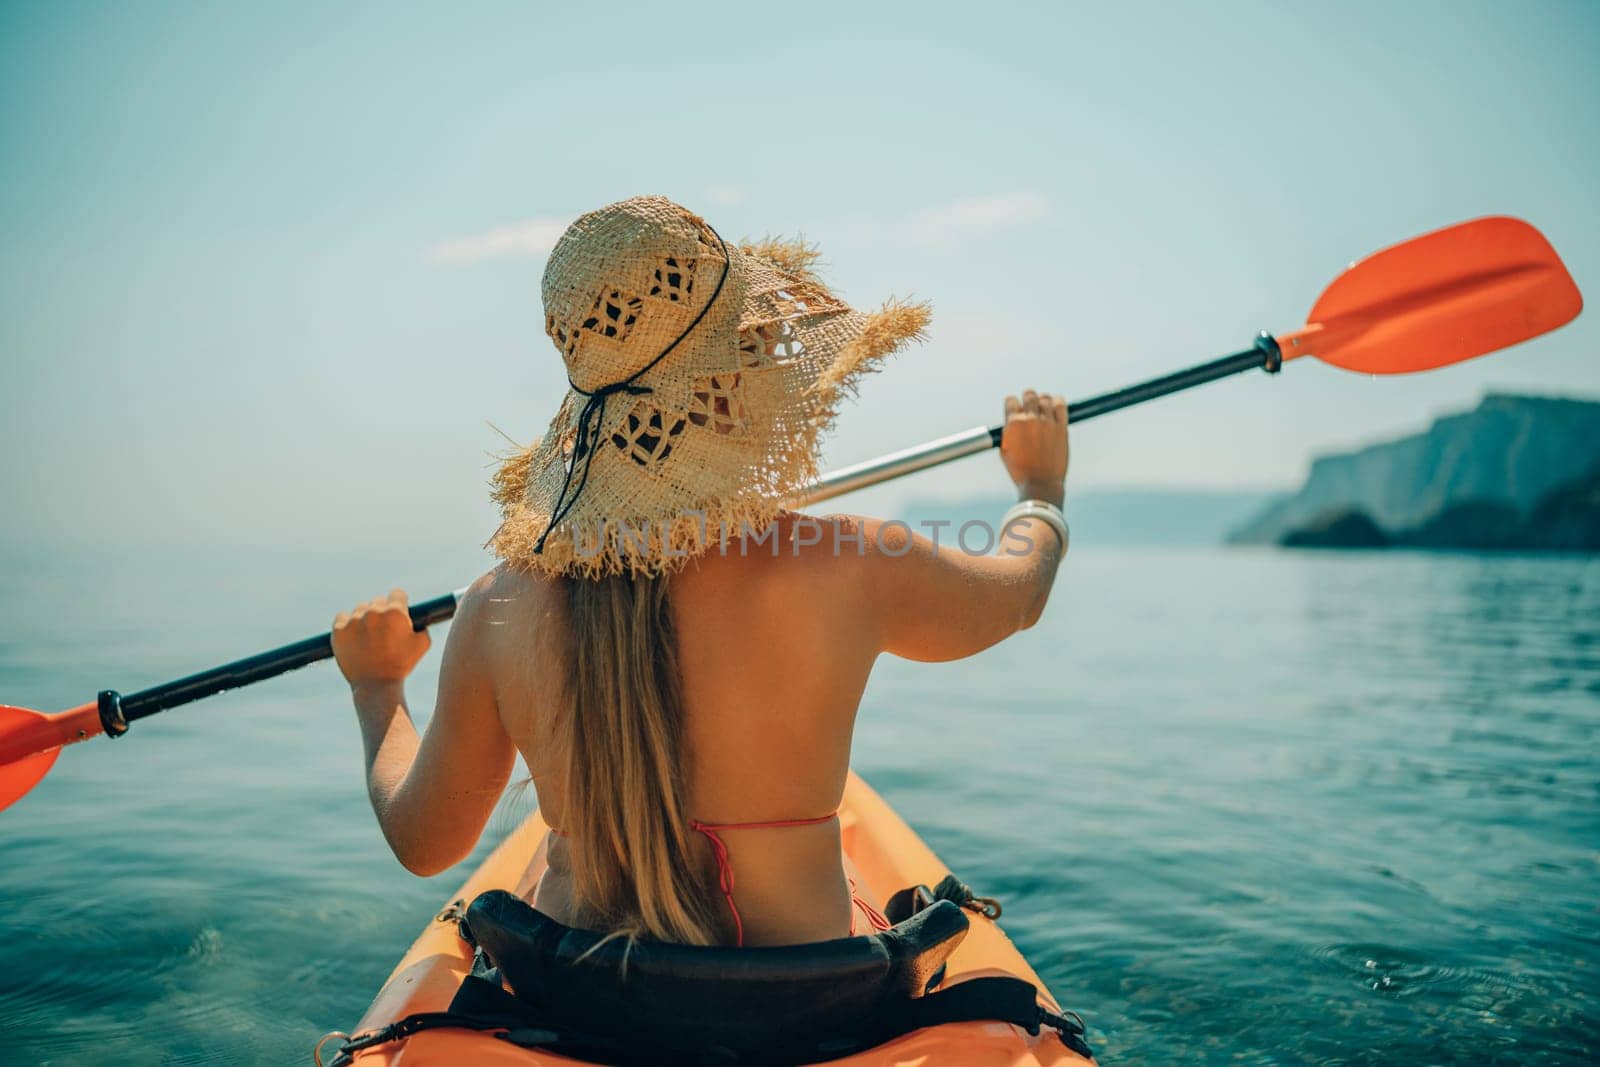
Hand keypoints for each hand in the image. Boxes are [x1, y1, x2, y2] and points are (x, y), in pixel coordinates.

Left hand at [332, 589, 431, 690]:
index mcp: (396, 612)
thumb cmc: (402, 665)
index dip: (399, 604)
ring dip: (365, 618)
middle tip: (383, 631)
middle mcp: (374, 612)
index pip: (397, 593)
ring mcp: (354, 620)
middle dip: (382, 612)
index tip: (397, 614)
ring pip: (360, 609)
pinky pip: (342, 617)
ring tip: (369, 637)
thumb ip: (422, 625)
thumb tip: (417, 617)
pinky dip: (347, 624)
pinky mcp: (338, 630)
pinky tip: (354, 636)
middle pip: (378, 601)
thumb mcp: (423, 644)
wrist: (376, 686)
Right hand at [1000, 389, 1067, 504]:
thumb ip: (1008, 431)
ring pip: (1046, 398)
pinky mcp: (1061, 427)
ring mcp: (1047, 422)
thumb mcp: (1005, 450)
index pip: (1011, 400)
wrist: (1041, 483)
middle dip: (1028, 399)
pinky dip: (1058, 403)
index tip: (1015, 409)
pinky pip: (1061, 406)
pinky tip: (1055, 406)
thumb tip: (1011, 420)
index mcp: (1013, 424)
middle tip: (1029, 406)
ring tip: (1043, 409)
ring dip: (1043, 401)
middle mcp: (1030, 419)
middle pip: (1029, 395)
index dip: (1012, 404)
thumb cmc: (1021, 470)